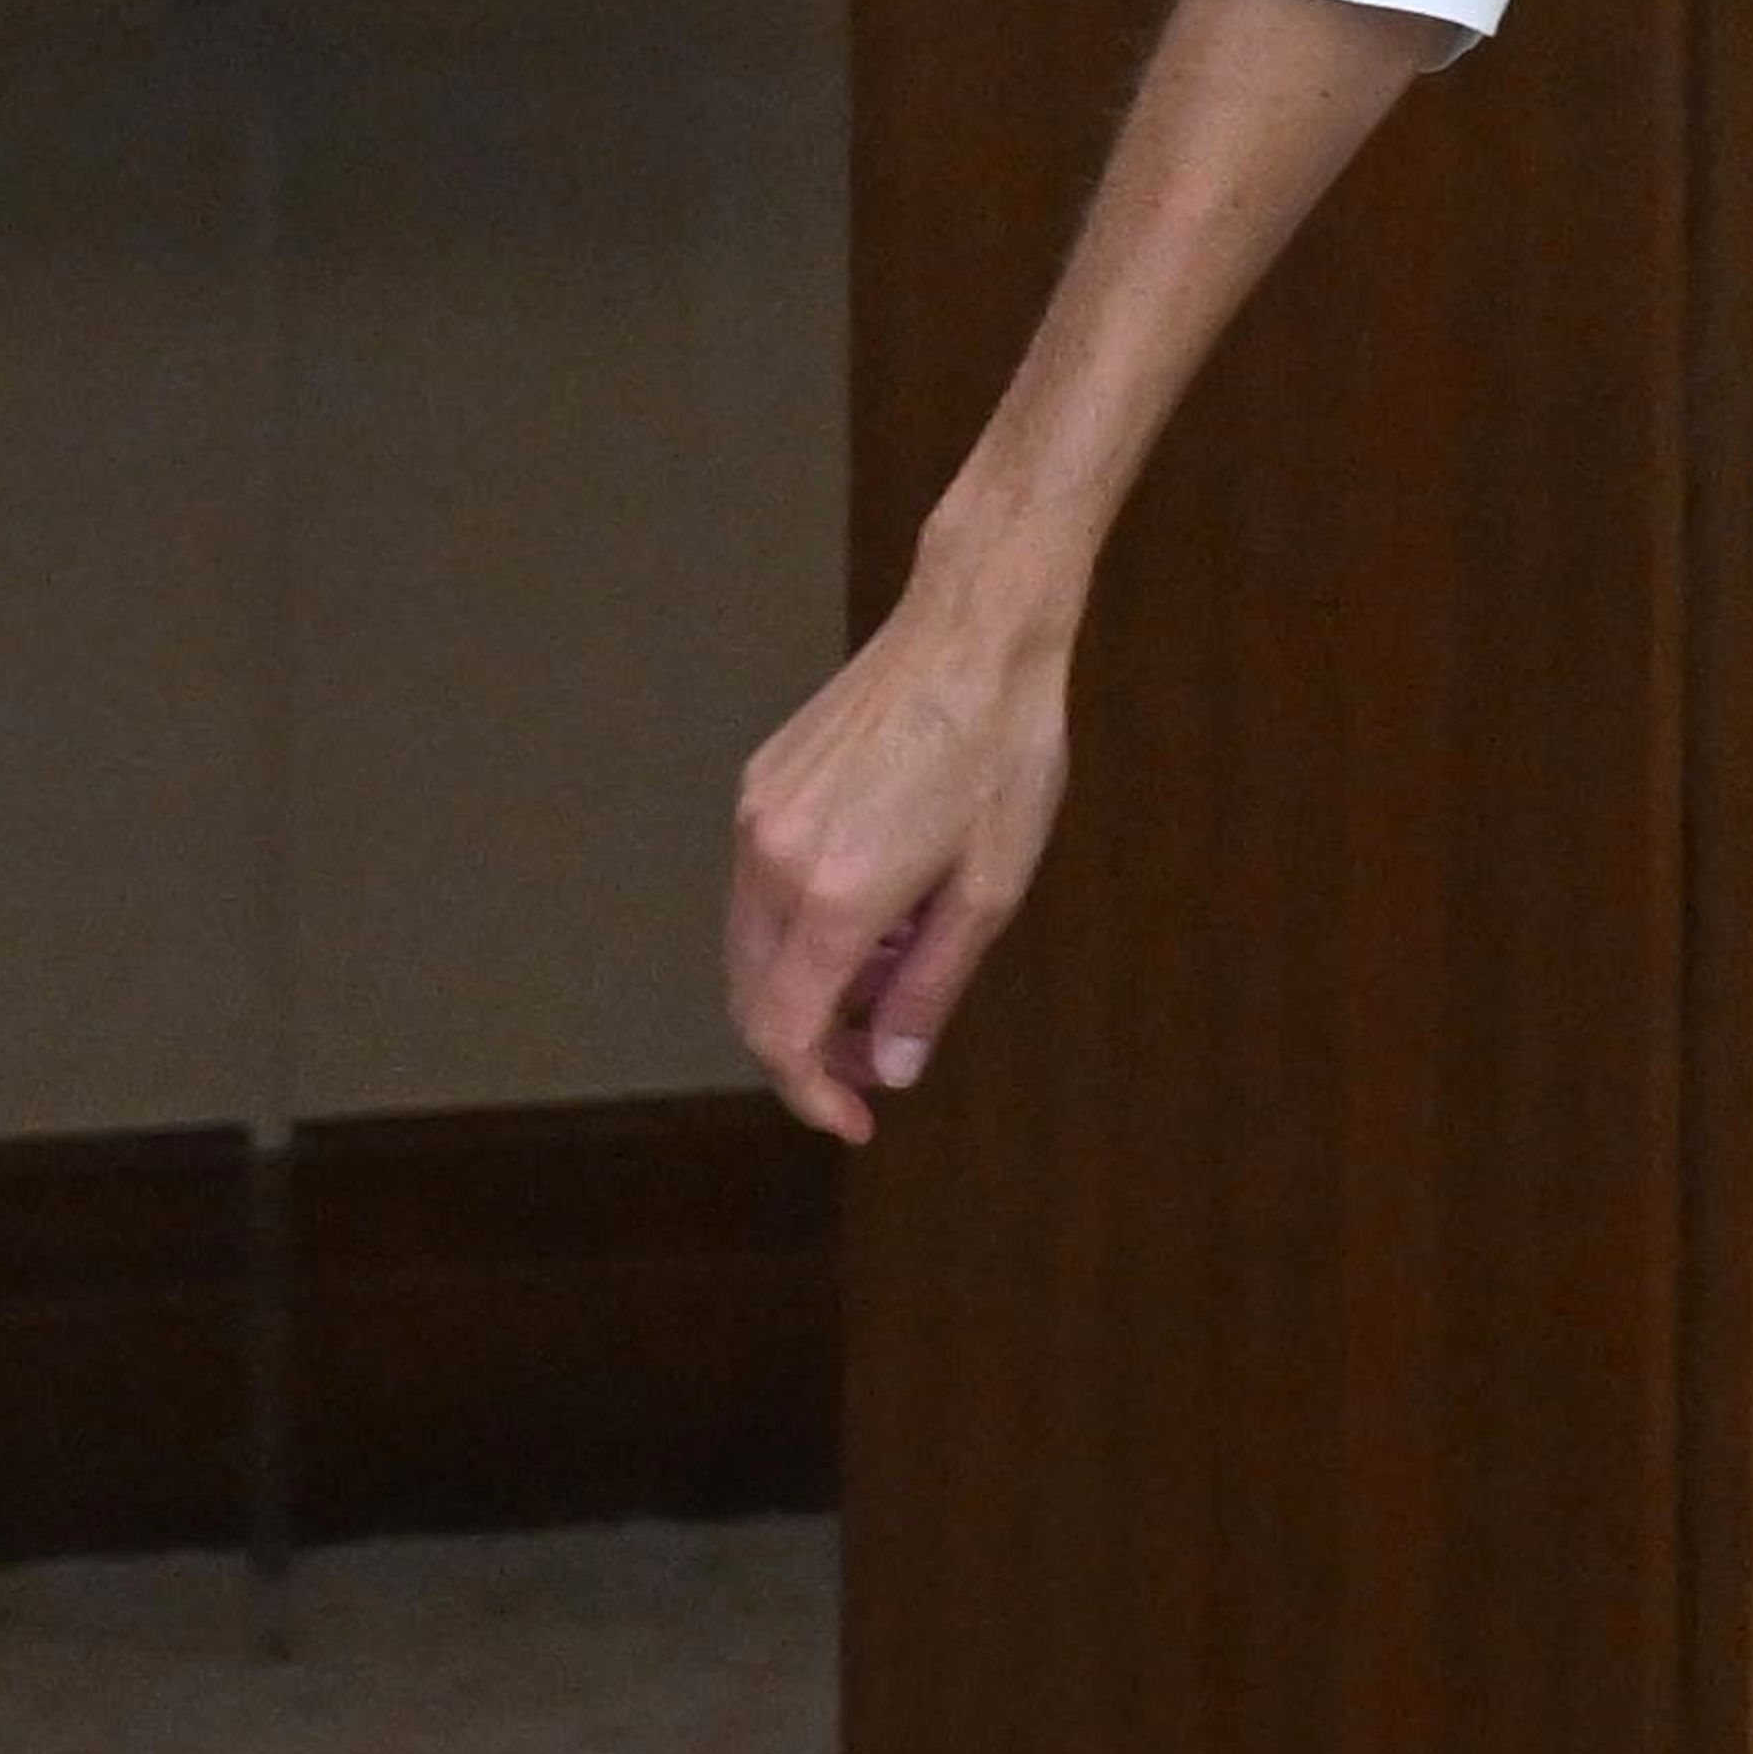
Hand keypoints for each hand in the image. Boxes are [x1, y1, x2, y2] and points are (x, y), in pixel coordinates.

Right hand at [726, 552, 1076, 1139]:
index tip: (854, 1121)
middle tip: (874, 1066)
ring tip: (888, 982)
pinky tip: (872, 916)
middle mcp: (773, 858)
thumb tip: (890, 1066)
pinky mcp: (760, 783)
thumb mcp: (990, 888)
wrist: (974, 631)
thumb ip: (931, 987)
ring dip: (804, 988)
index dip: (811, 1093)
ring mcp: (757, 815)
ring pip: (750, 944)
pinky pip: (758, 887)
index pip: (783, 1032)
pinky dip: (799, 929)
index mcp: (834, 896)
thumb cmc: (1002, 752)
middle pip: (753, 996)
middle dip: (807, 1048)